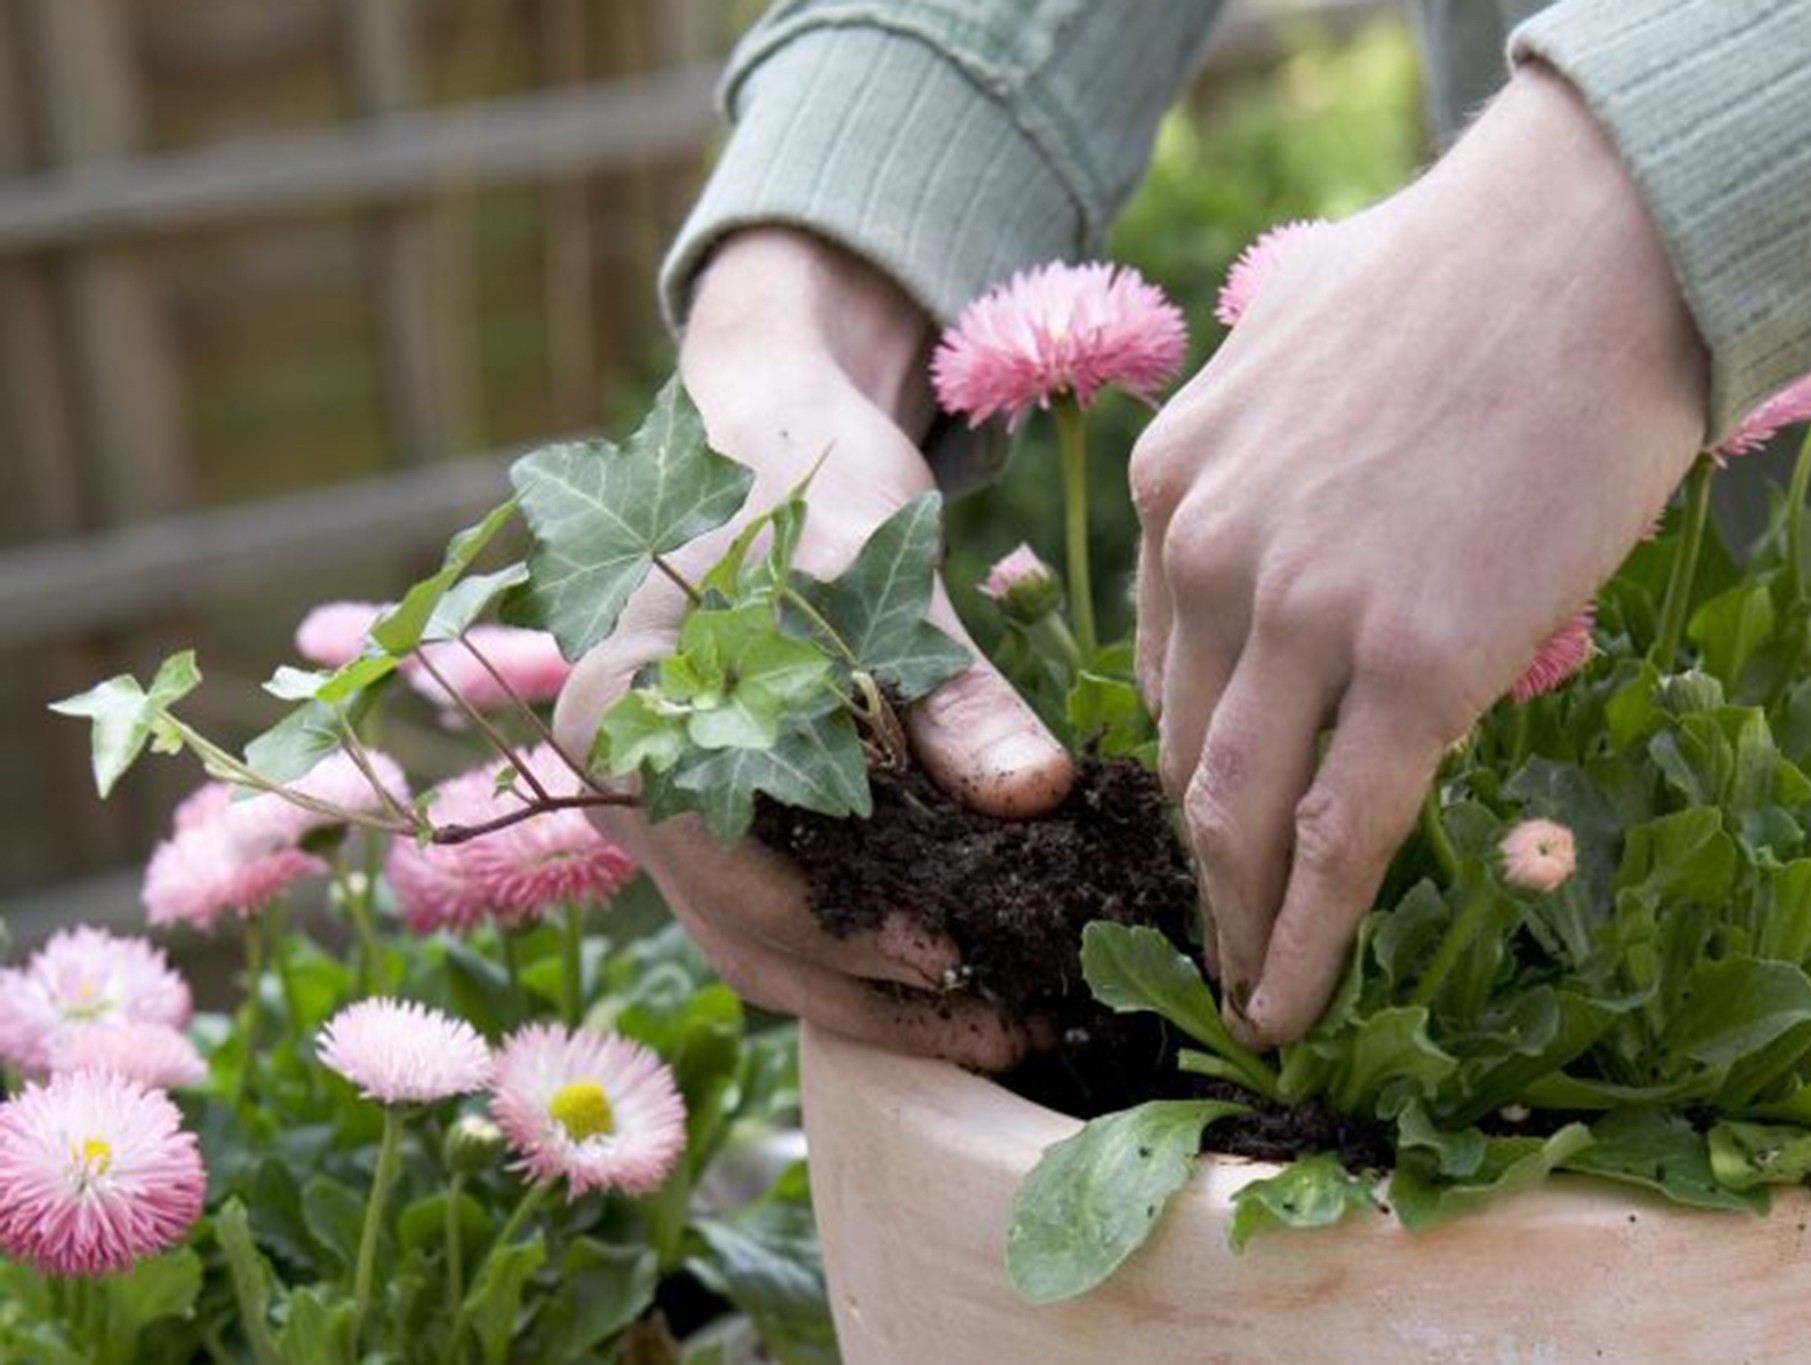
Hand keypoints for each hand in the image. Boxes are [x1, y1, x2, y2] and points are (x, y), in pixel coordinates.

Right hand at [555, 228, 1072, 1069]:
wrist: (774, 457)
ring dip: (878, 1001)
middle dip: (871, 993)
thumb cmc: (811, 498)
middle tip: (1007, 1021)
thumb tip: (1033, 798)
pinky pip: (785, 927)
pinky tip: (972, 985)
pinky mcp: (727, 838)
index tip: (945, 954)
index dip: (825, 921)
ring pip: (760, 949)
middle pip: (736, 928)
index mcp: (621, 706)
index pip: (712, 851)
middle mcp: (625, 783)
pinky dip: (871, 963)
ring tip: (1008, 1025)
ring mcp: (669, 823)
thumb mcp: (885, 576)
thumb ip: (951, 692)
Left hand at [1132, 68, 1709, 1045]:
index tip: (1222, 808)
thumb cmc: (1476, 276)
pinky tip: (1290, 1005)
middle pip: (1188, 749)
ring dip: (1238, 918)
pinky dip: (1307, 939)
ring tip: (1246, 990)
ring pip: (1242, 812)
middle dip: (1200, 856)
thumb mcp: (1301, 349)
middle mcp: (1208, 554)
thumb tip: (1301, 514)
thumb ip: (1266, 452)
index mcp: (1174, 483)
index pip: (1164, 662)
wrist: (1594, 245)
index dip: (1196, 752)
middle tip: (1213, 931)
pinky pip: (1341, 837)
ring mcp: (1302, 616)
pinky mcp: (1412, 667)